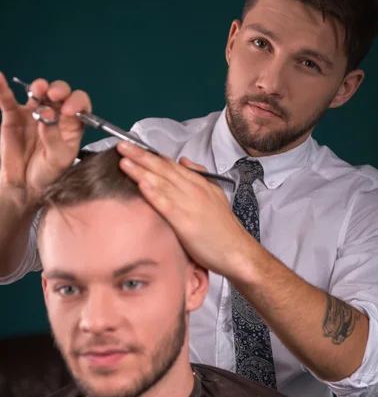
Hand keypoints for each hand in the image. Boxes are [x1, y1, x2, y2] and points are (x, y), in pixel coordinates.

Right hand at [0, 72, 90, 206]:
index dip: (76, 102)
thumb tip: (46, 114)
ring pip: (38, 92)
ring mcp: (34, 112)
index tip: (68, 110)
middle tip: (53, 97)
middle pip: (60, 93)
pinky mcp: (14, 116)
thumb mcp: (58, 159)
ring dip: (39, 87)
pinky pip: (7, 99)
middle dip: (59, 90)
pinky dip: (2, 88)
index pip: (80, 104)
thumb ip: (54, 137)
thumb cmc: (49, 173)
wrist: (25, 185)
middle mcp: (56, 113)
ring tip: (38, 90)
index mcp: (73, 124)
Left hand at [117, 142, 256, 277]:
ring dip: (142, 170)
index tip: (132, 146)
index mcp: (198, 183)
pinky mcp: (186, 222)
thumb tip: (183, 161)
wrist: (236, 251)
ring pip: (162, 183)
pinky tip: (141, 185)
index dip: (150, 154)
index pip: (170, 164)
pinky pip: (167, 205)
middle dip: (140, 156)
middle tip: (122, 145)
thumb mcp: (214, 195)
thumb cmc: (223, 228)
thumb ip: (198, 177)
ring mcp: (189, 204)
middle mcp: (193, 189)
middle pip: (163, 168)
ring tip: (124, 160)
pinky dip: (154, 194)